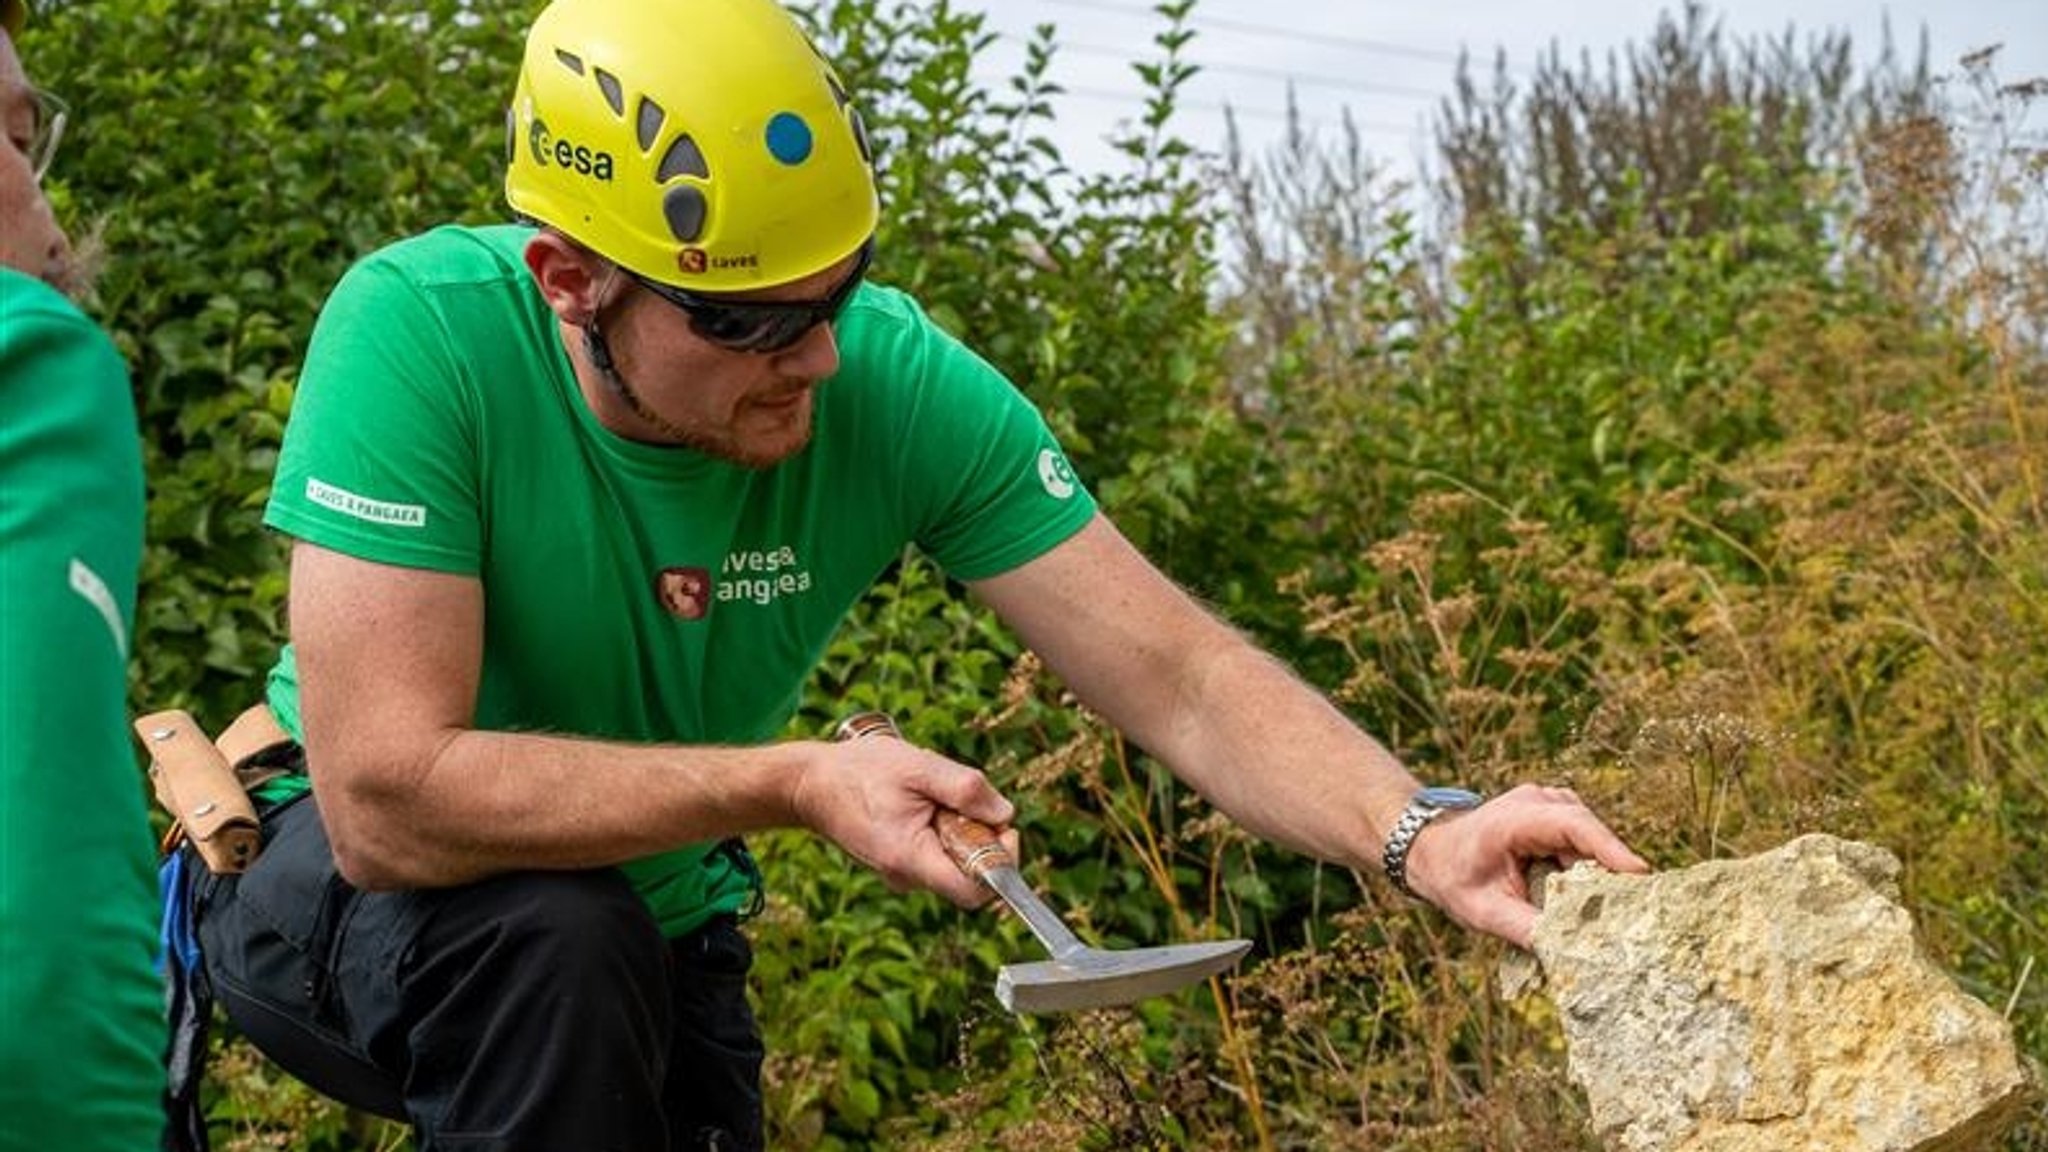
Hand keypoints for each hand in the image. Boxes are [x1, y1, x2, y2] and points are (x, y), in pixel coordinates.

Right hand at [788, 734, 1017, 907]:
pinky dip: (941, 827)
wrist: (810, 784)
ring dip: (958, 826)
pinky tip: (918, 802)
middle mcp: (907, 877)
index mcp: (912, 859)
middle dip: (979, 834)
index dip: (1002, 863)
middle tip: (957, 798)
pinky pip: (938, 851)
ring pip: (955, 859)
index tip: (1002, 828)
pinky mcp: (900, 863)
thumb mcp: (919, 766)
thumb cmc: (860, 771)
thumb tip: (1005, 814)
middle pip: (971, 873)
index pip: (975, 891)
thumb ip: (965, 789)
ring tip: (928, 795)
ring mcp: (902, 873)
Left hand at [1400, 783, 1648, 948]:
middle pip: (1591, 837)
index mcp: (1516, 818)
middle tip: (1633, 918)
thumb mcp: (1484, 912)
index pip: (1573, 826)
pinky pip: (1588, 846)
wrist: (1434, 852)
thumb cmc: (1456, 878)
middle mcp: (1540, 802)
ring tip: (1607, 917)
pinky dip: (1591, 874)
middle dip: (1612, 876)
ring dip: (1600, 878)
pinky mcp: (1562, 817)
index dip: (1609, 849)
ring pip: (1593, 844)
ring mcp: (1553, 805)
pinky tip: (1588, 903)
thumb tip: (1571, 953)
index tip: (1639, 874)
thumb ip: (1526, 929)